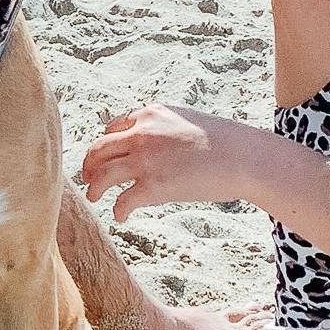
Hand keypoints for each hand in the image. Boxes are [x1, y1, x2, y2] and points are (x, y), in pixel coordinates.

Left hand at [81, 103, 260, 218]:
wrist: (243, 156)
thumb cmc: (222, 141)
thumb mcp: (185, 120)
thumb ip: (162, 129)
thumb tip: (151, 146)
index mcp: (149, 114)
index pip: (113, 127)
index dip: (105, 144)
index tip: (103, 156)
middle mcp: (141, 134)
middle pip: (99, 149)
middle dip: (89, 164)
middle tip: (86, 177)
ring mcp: (145, 160)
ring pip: (102, 175)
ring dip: (94, 187)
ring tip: (93, 196)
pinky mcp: (153, 186)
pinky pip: (123, 200)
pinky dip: (119, 210)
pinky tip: (121, 215)